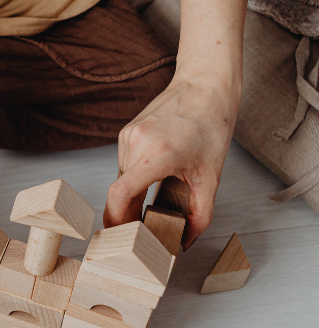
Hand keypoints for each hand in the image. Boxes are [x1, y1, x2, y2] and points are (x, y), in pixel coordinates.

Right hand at [104, 74, 237, 248]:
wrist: (204, 86)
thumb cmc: (212, 125)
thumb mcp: (211, 176)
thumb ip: (200, 214)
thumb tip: (185, 241)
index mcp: (157, 154)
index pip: (119, 194)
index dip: (115, 219)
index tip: (121, 235)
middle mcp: (136, 144)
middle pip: (118, 192)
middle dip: (127, 214)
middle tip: (143, 230)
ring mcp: (127, 136)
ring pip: (120, 179)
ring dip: (132, 195)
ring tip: (154, 200)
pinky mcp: (126, 132)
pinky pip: (124, 165)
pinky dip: (135, 178)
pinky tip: (154, 175)